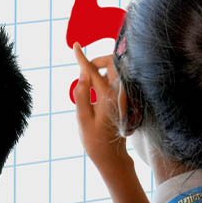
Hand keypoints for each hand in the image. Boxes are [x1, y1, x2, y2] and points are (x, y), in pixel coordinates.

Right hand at [73, 43, 130, 173]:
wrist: (112, 157)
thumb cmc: (94, 140)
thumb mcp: (82, 119)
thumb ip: (81, 94)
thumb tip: (82, 73)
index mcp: (108, 97)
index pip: (93, 71)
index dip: (82, 58)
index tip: (75, 46)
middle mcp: (119, 94)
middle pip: (112, 64)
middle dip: (98, 61)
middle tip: (84, 68)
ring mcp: (125, 97)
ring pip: (116, 71)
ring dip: (103, 69)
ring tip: (89, 81)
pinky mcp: (126, 100)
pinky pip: (118, 81)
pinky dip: (107, 78)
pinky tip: (98, 89)